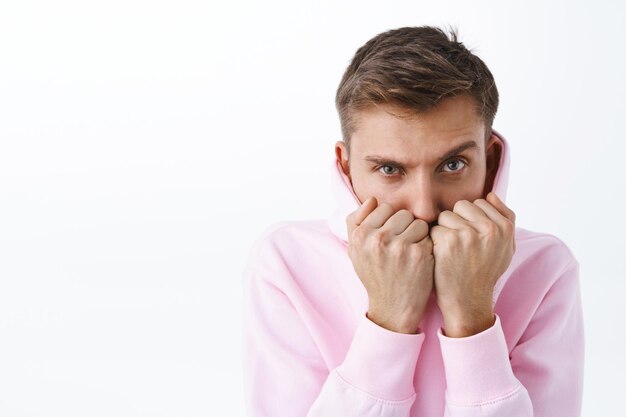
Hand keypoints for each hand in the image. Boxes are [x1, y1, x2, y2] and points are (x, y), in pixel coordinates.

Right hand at [346, 196, 433, 333]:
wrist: (392, 308)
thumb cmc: (374, 275)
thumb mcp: (355, 251)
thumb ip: (356, 222)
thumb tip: (372, 199)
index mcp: (360, 235)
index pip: (383, 207)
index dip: (390, 222)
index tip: (389, 238)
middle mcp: (378, 238)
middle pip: (402, 213)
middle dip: (405, 227)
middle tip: (402, 247)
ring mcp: (399, 246)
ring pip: (418, 222)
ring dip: (418, 235)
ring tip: (411, 253)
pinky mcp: (419, 254)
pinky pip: (430, 235)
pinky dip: (428, 246)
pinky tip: (421, 260)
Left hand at [430, 192, 515, 336]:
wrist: (468, 301)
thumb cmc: (484, 273)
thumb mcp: (505, 248)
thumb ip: (505, 218)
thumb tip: (491, 194)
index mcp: (505, 227)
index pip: (480, 203)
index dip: (471, 219)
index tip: (472, 239)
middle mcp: (490, 228)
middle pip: (461, 206)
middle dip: (457, 221)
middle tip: (459, 245)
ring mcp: (469, 234)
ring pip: (446, 216)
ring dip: (444, 230)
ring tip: (451, 251)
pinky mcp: (449, 241)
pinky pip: (433, 228)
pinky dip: (433, 241)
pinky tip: (441, 256)